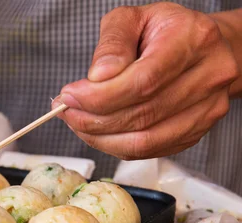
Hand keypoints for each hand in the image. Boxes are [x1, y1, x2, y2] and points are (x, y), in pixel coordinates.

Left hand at [52, 2, 239, 159]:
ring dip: (100, 137)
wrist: (202, 47)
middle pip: (142, 114)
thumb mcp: (132, 20)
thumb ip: (112, 43)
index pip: (143, 81)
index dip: (101, 96)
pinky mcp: (196, 132)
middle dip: (94, 118)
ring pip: (145, 140)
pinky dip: (116, 146)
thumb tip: (98, 77)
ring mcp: (207, 108)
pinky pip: (149, 151)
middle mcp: (209, 75)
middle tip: (65, 110)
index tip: (69, 96)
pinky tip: (97, 132)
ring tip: (76, 121)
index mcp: (194, 39)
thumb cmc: (163, 31)